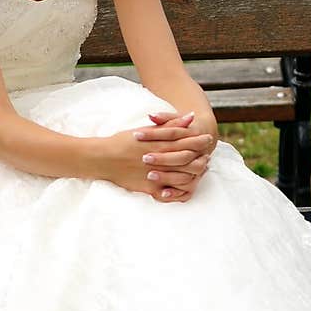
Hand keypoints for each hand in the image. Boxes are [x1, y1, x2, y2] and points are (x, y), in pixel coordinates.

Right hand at [96, 112, 214, 201]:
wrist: (103, 158)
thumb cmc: (123, 141)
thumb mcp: (147, 130)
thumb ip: (170, 124)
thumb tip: (190, 117)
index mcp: (160, 144)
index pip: (187, 142)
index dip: (199, 141)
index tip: (207, 139)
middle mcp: (160, 160)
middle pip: (189, 160)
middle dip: (201, 159)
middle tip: (208, 157)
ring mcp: (155, 175)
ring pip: (183, 178)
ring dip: (195, 175)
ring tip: (200, 172)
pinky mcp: (149, 188)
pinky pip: (169, 193)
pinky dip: (179, 192)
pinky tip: (185, 189)